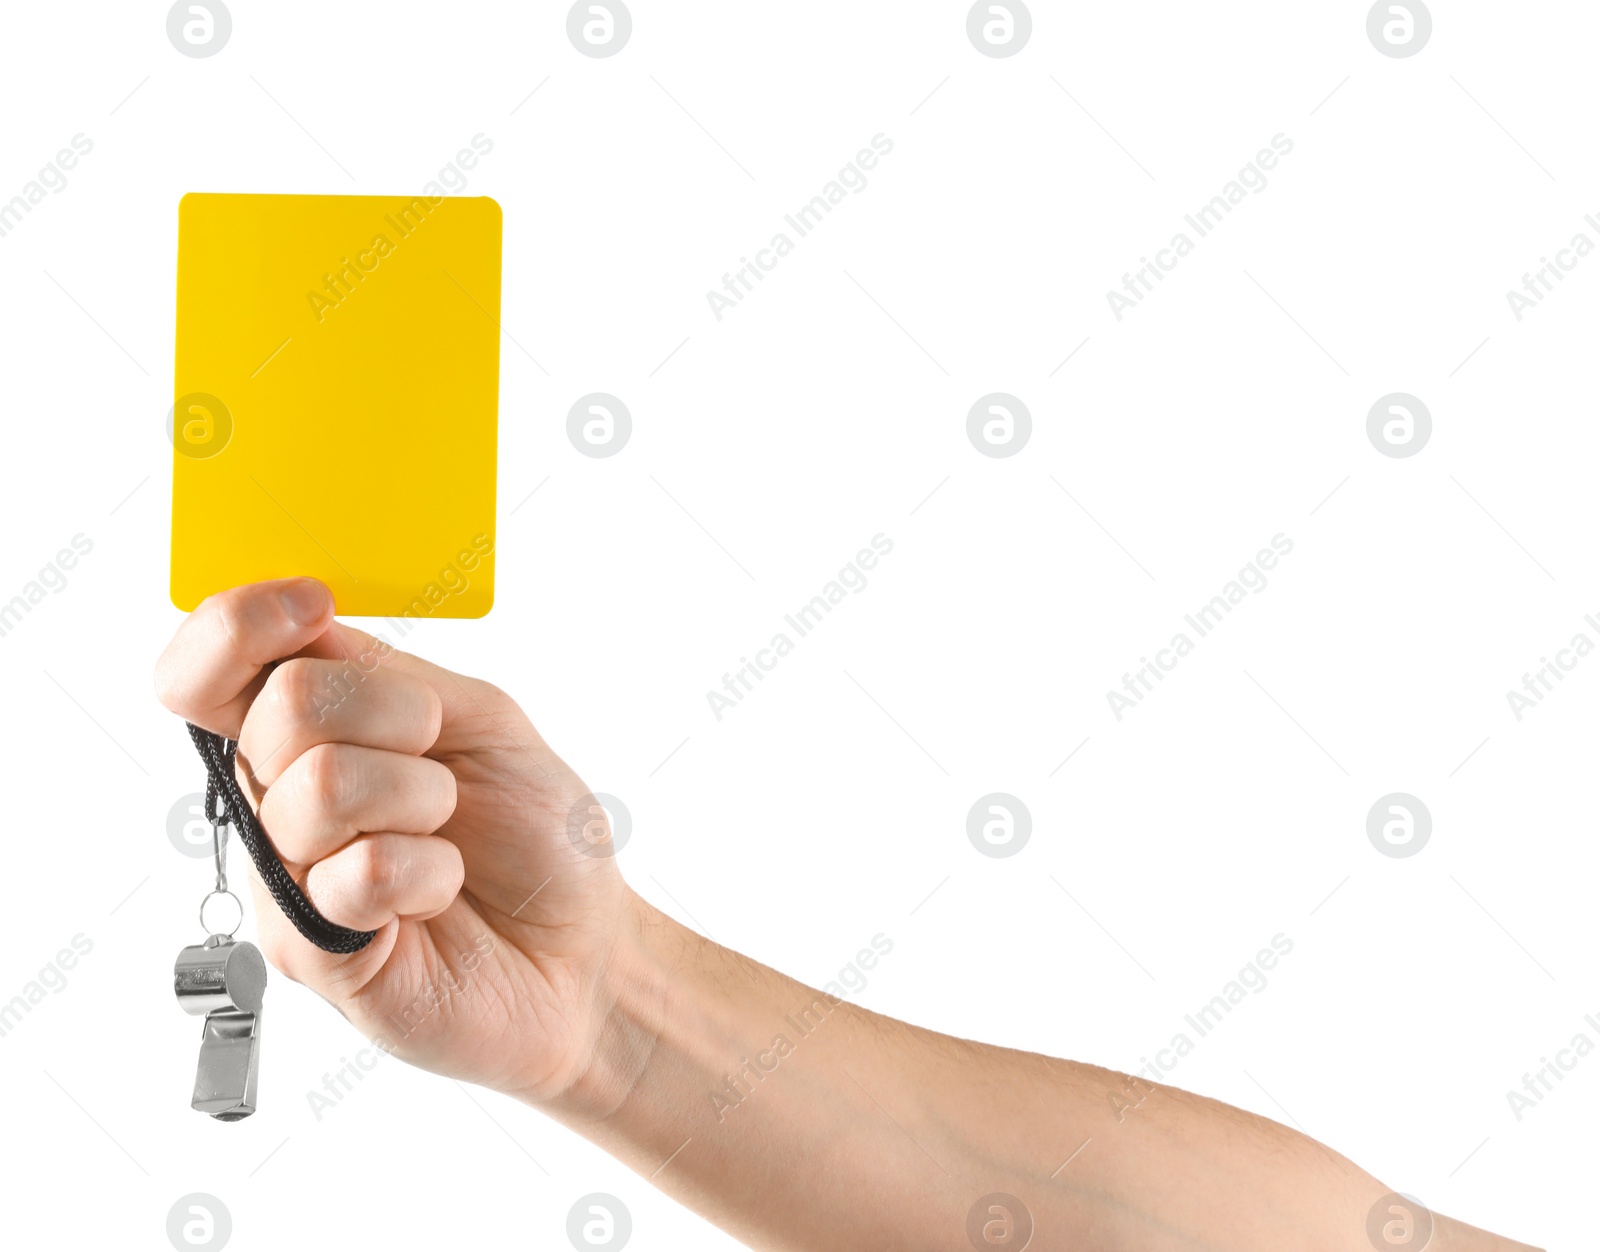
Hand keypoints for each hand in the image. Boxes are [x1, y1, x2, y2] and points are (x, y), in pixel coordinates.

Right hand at [155, 578, 632, 1104]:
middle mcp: (282, 803)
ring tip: (445, 832)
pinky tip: (439, 891)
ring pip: (319, 787)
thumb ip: (390, 673)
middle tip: (438, 758)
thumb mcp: (482, 719)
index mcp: (310, 737)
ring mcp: (291, 879)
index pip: (208, 670)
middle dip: (393, 713)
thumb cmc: (535, 835)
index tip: (311, 605)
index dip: (237, 622)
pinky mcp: (315, 954)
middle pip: (280, 707)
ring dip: (421, 796)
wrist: (584, 948)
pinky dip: (430, 871)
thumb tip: (305, 628)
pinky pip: (359, 874)